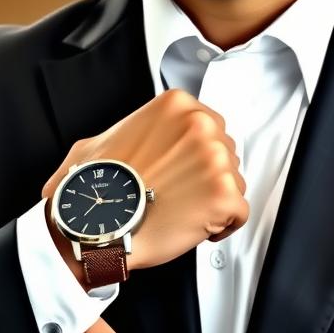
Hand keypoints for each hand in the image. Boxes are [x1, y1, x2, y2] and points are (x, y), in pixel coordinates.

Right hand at [42, 88, 249, 270]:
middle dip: (207, 173)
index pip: (211, 125)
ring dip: (214, 197)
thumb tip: (151, 137)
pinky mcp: (224, 194)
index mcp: (177, 105)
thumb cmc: (97, 186)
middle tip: (180, 191)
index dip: (197, 153)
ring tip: (182, 209)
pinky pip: (240, 212)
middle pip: (226, 151)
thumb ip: (143, 128)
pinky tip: (198, 227)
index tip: (186, 167)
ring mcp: (215, 159)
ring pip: (235, 181)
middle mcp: (200, 126)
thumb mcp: (109, 135)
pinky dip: (223, 224)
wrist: (93, 225)